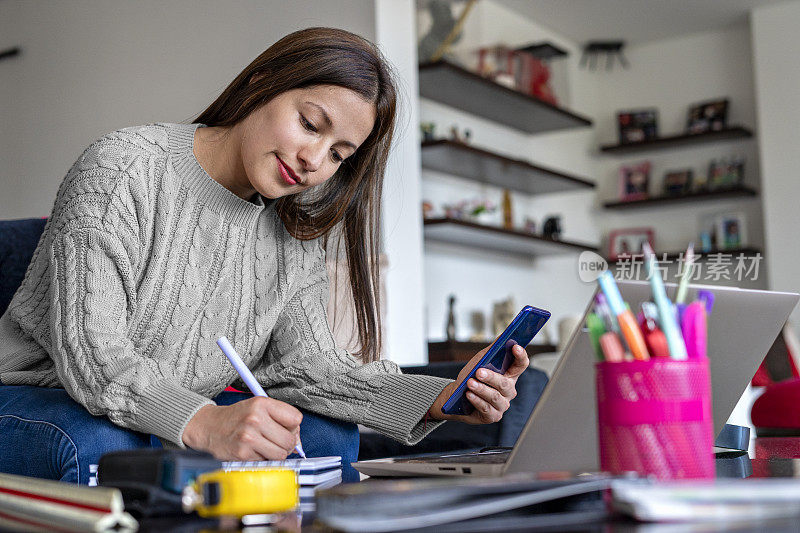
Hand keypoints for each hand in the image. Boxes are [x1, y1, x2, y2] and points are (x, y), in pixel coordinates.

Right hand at [182, 396, 302, 459]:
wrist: (209, 428)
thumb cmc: (236, 418)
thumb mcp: (258, 408)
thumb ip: (281, 420)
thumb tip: (298, 443)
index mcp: (261, 403)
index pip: (296, 418)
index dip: (293, 426)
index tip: (286, 428)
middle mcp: (255, 419)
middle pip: (290, 440)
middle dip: (286, 443)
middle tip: (274, 440)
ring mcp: (249, 437)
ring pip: (281, 454)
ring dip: (275, 453)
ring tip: (263, 446)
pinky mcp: (243, 454)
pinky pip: (266, 462)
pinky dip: (262, 460)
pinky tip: (253, 451)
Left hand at [429, 343, 528, 424]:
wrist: (456, 397)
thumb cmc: (471, 377)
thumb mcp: (481, 361)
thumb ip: (492, 349)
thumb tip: (503, 335)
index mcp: (509, 375)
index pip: (521, 365)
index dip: (521, 356)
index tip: (515, 346)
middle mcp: (509, 391)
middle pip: (505, 384)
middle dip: (491, 377)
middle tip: (479, 372)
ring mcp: (502, 405)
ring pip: (495, 397)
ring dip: (481, 389)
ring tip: (470, 383)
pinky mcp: (493, 416)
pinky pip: (487, 408)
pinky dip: (477, 400)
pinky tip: (469, 395)